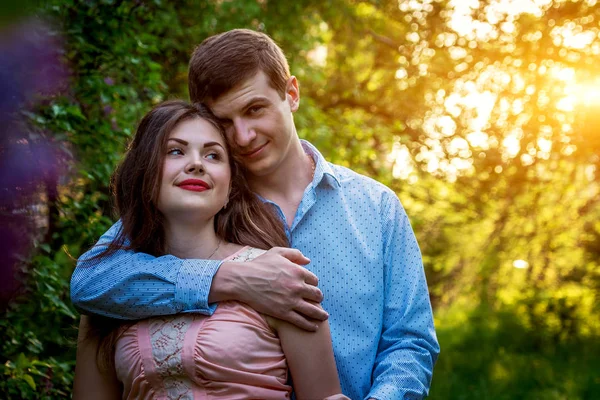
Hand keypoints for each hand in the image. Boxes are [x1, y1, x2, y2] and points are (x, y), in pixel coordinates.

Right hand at [212, 247, 326, 330]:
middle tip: (317, 301)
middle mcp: (297, 286)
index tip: (311, 287)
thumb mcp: (277, 253)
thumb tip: (308, 261)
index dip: (313, 284)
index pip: (314, 280)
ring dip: (320, 314)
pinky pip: (301, 321)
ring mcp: (291, 301)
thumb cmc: (259, 265)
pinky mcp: (283, 313)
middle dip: (318, 298)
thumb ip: (294, 254)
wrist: (243, 280)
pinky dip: (310, 325)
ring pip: (313, 310)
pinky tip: (314, 327)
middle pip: (316, 295)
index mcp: (297, 271)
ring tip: (324, 316)